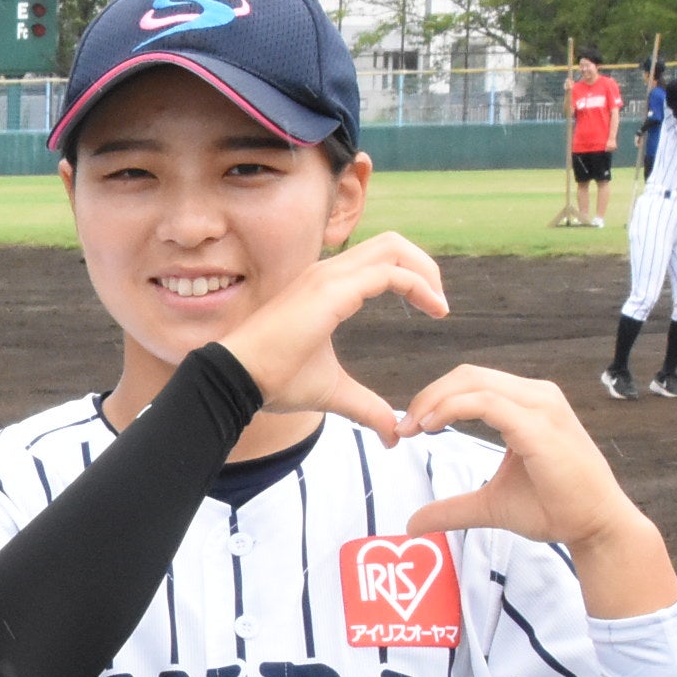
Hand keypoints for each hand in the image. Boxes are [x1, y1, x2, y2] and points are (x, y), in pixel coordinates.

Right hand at [215, 232, 444, 445]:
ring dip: (425, 270)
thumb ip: (366, 406)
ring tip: (440, 303)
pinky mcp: (330, 291)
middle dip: (424, 265)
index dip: (411, 276)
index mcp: (323, 286)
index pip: (378, 260)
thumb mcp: (333, 392)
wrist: (237, 380)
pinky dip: (417, 286)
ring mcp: (326, 277)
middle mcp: (326, 272)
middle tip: (440, 301)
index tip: (433, 308)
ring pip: (392, 247)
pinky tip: (433, 308)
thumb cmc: (273, 381)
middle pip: (390, 243)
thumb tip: (392, 434)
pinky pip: (389, 274)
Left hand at [400, 364, 676, 614]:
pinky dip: (452, 408)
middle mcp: (538, 396)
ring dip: (435, 400)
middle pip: (469, 375)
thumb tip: (412, 524)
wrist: (595, 526)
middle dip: (428, 395)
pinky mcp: (540, 427)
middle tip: (404, 428)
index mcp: (529, 404)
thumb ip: (452, 507)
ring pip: (475, 382)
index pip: (472, 383)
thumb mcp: (490, 505)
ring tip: (413, 428)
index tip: (408, 427)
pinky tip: (432, 427)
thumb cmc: (554, 509)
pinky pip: (488, 403)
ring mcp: (542, 408)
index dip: (434, 398)